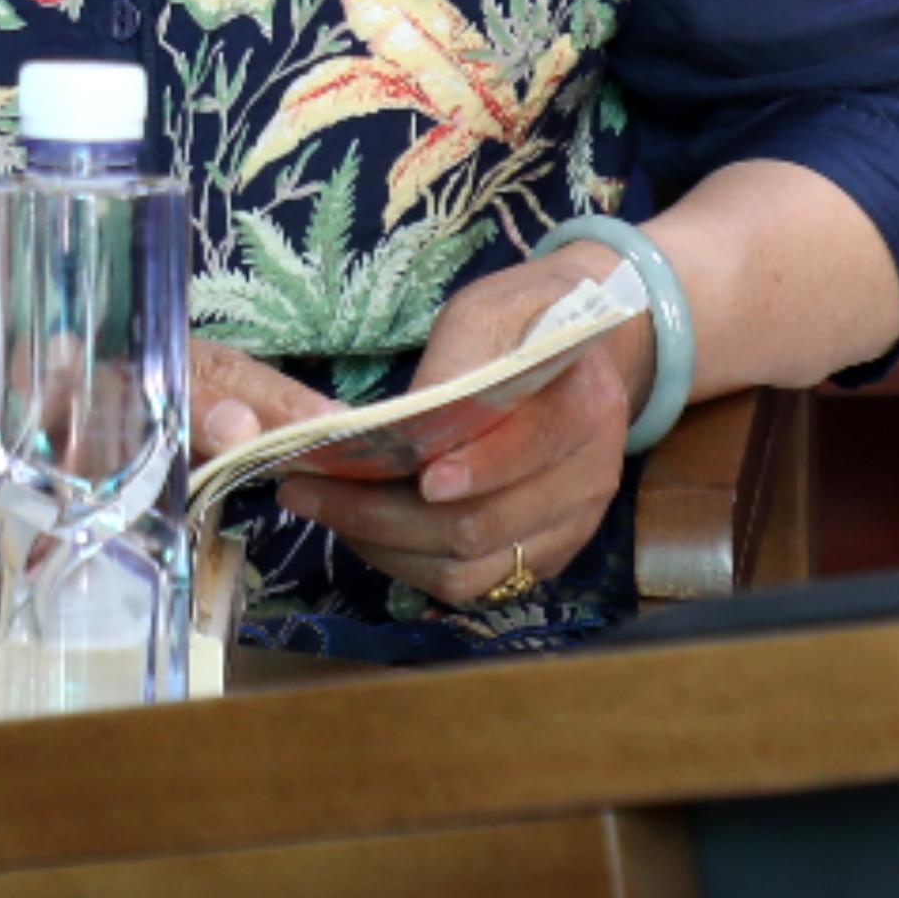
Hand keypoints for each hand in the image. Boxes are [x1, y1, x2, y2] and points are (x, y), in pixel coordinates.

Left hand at [194, 255, 638, 611]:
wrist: (583, 358)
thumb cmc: (523, 323)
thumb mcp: (489, 312)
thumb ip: (456, 363)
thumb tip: (405, 428)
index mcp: (586, 404)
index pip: (530, 449)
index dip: (475, 469)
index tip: (417, 476)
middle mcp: (589, 478)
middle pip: (481, 524)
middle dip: (386, 515)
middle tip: (309, 491)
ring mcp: (569, 527)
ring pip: (468, 569)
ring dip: (386, 547)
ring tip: (325, 510)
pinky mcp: (543, 558)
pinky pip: (470, 585)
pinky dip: (409, 565)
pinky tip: (366, 531)